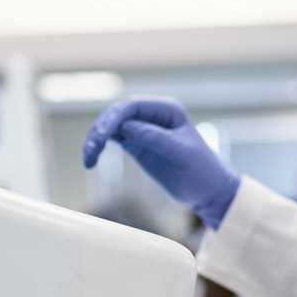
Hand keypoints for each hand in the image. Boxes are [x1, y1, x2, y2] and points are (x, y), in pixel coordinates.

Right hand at [84, 96, 240, 228]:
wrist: (208, 190)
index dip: (114, 118)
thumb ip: (155, 138)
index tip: (102, 136)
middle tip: (91, 149)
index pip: (133, 106)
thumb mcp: (181, 153)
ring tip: (88, 158)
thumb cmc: (202, 170)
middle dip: (101, 129)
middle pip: (117, 114)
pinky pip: (113, 139)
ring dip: (96, 139)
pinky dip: (100, 147)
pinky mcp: (137, 144)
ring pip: (111, 126)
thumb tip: (126, 127)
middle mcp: (153, 115)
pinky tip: (91, 159)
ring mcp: (143, 129)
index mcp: (167, 110)